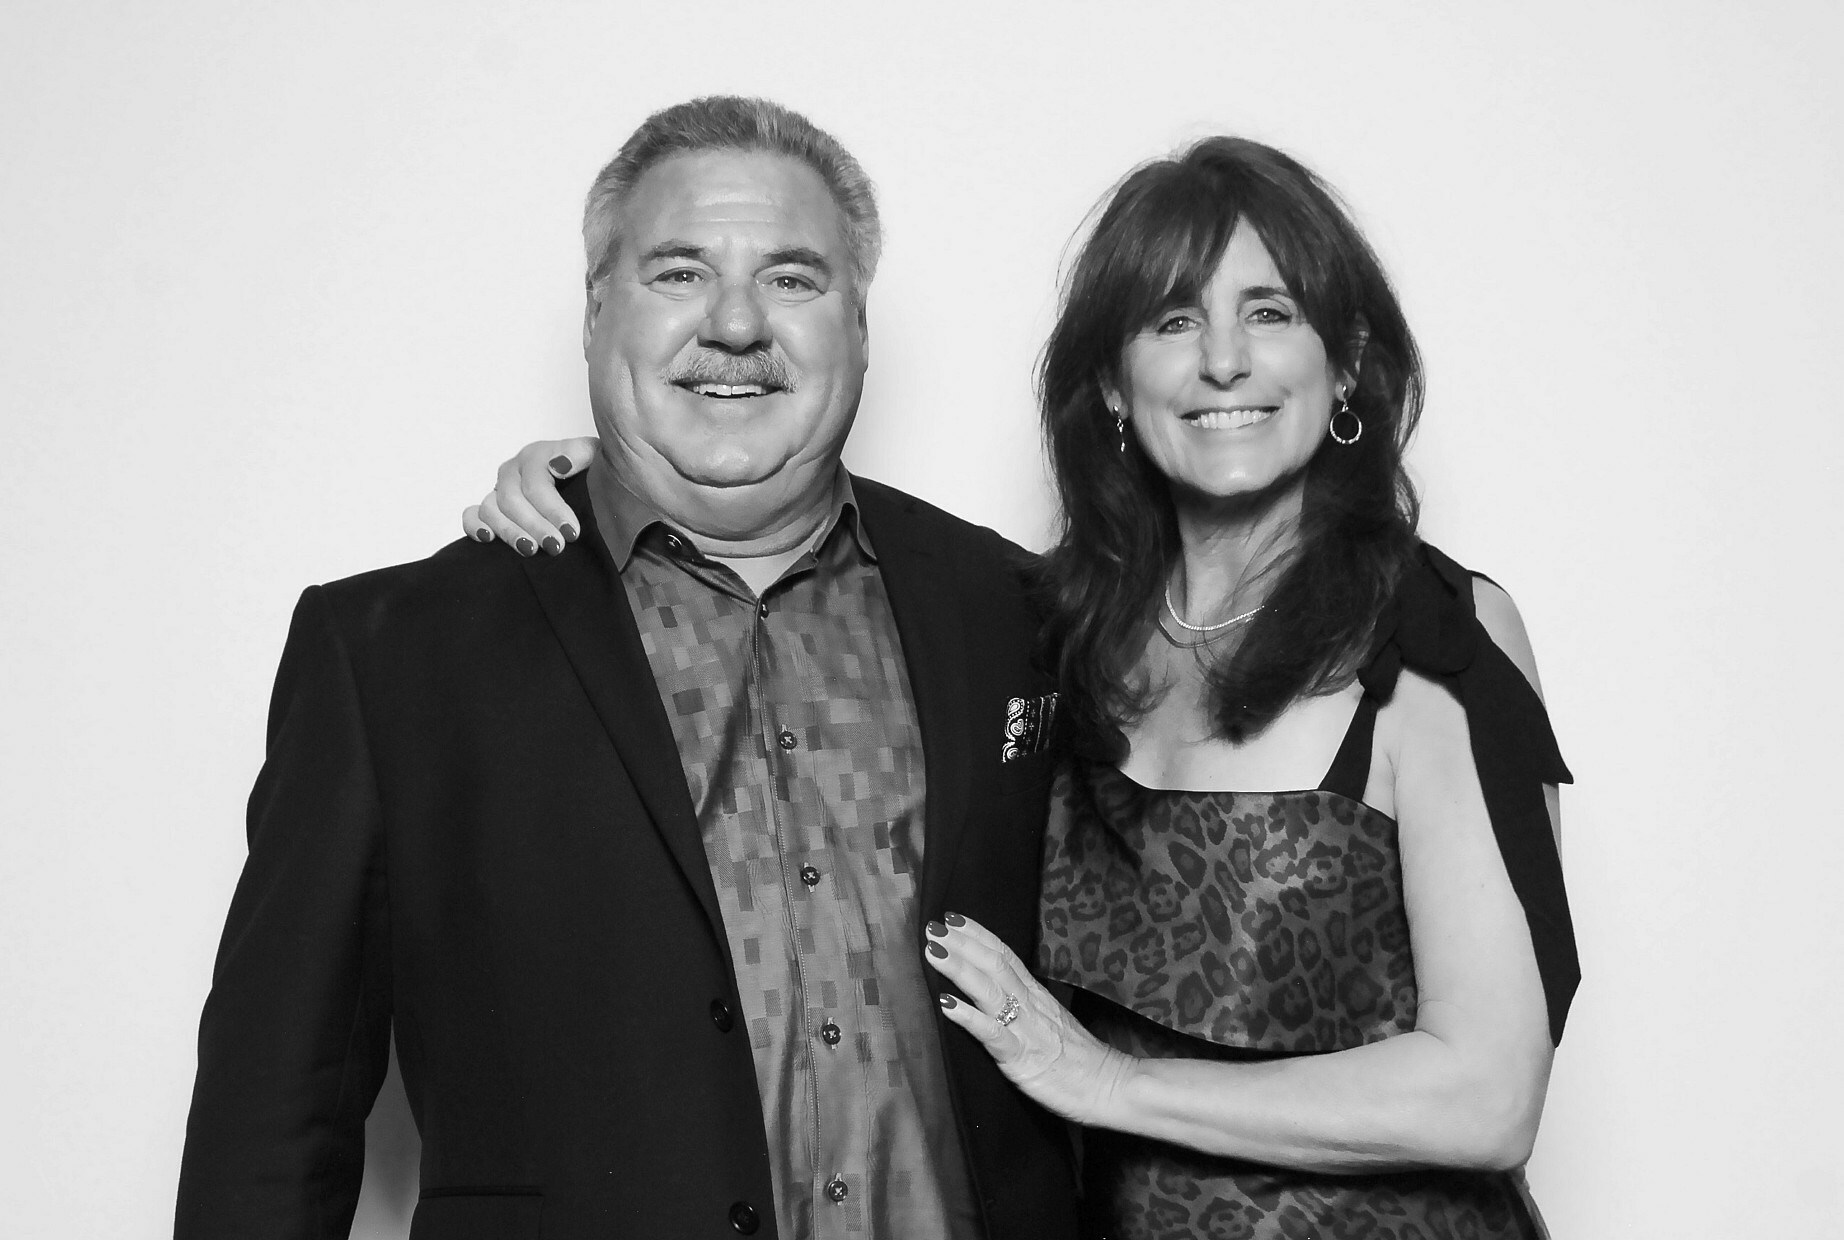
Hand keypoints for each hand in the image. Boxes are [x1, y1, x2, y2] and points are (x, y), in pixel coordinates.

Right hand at [461, 436, 597, 554]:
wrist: (588, 488)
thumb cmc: (592, 474)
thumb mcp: (596, 459)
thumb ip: (581, 454)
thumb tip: (559, 464)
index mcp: (537, 455)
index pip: (536, 481)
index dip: (553, 508)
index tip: (572, 532)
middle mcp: (514, 471)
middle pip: (513, 498)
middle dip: (535, 525)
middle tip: (556, 546)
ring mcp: (499, 489)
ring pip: (491, 509)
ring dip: (510, 531)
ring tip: (531, 550)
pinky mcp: (489, 508)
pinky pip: (472, 515)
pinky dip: (475, 525)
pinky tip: (487, 538)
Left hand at [923, 913, 1134, 1126]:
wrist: (1108, 1086)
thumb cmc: (1078, 1058)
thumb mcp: (1051, 1020)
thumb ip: (1026, 1003)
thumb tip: (1000, 989)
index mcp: (1036, 994)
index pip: (1004, 954)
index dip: (978, 935)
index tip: (953, 917)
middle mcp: (1029, 1004)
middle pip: (994, 964)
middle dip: (962, 943)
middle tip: (933, 925)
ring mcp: (1025, 1029)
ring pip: (989, 990)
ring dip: (958, 969)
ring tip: (933, 951)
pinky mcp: (1021, 1057)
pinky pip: (992, 1033)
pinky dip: (968, 1017)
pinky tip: (946, 1004)